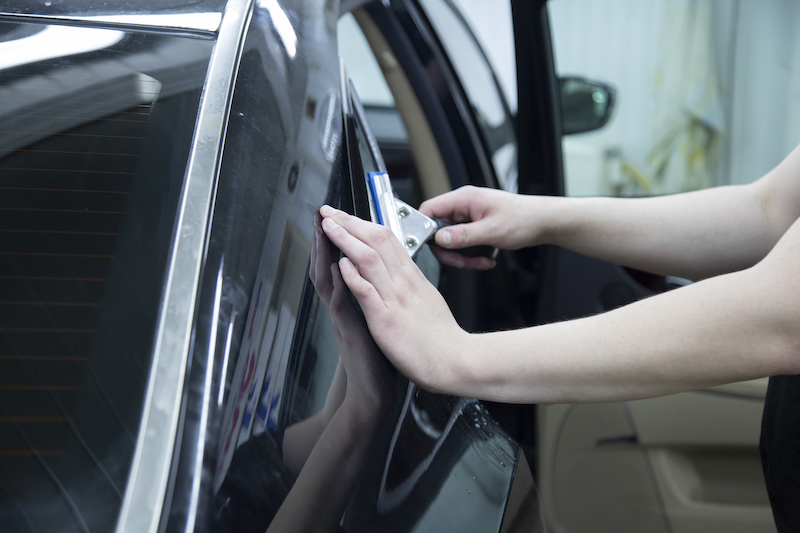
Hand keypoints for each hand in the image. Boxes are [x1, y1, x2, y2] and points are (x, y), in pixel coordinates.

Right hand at [309, 221, 393, 413]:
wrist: (374, 392)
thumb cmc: (377, 356)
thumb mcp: (375, 319)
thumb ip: (370, 297)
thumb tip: (374, 277)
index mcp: (354, 301)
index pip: (342, 263)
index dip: (339, 240)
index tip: (337, 216)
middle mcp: (345, 308)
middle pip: (329, 267)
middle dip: (326, 239)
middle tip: (322, 213)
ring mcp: (345, 320)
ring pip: (329, 282)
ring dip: (325, 255)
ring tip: (322, 230)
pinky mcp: (352, 334)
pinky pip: (343, 306)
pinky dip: (341, 285)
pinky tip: (339, 268)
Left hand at [319, 205, 467, 393]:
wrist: (455, 361)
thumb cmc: (442, 336)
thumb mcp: (428, 298)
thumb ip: (412, 282)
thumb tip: (401, 269)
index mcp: (412, 277)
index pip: (387, 238)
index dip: (363, 223)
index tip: (346, 215)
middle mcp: (403, 282)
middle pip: (376, 240)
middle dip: (349, 222)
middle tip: (329, 211)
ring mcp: (394, 299)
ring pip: (369, 259)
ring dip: (345, 239)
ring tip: (328, 227)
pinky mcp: (385, 320)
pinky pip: (367, 292)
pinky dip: (352, 275)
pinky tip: (340, 264)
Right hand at [419, 185, 546, 268]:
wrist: (544, 222)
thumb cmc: (524, 218)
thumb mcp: (492, 230)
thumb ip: (463, 236)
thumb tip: (439, 238)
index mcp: (464, 199)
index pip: (430, 209)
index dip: (425, 228)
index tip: (431, 246)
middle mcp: (464, 206)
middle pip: (439, 230)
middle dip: (450, 250)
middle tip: (461, 261)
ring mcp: (469, 217)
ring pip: (452, 241)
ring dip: (463, 256)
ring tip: (480, 261)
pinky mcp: (476, 227)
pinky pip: (464, 244)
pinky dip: (472, 255)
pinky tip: (486, 259)